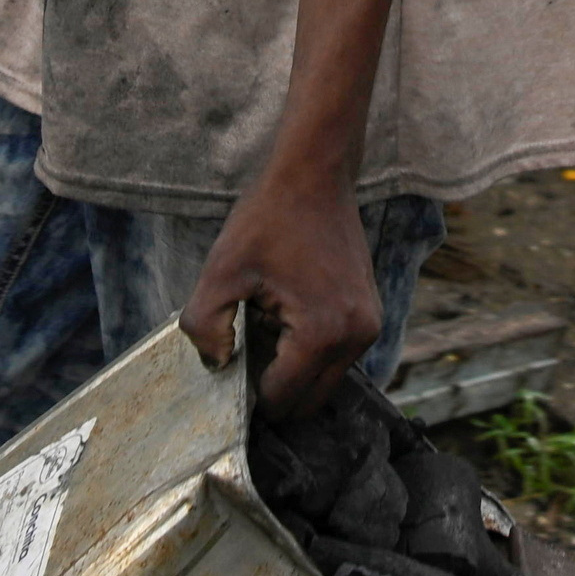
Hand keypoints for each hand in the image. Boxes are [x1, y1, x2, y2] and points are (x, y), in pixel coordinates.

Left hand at [182, 175, 385, 416]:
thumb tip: (216, 364)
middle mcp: (356, 337)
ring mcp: (369, 326)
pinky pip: (337, 356)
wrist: (315, 175)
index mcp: (322, 333)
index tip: (228, 371)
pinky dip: (310, 352)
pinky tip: (282, 317)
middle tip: (242, 357)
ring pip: (325, 380)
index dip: (249, 395)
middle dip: (275, 390)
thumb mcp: (220, 270)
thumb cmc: (269, 218)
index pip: (283, 398)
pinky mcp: (370, 315)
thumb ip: (204, 326)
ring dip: (293, 370)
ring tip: (263, 327)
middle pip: (309, 400)